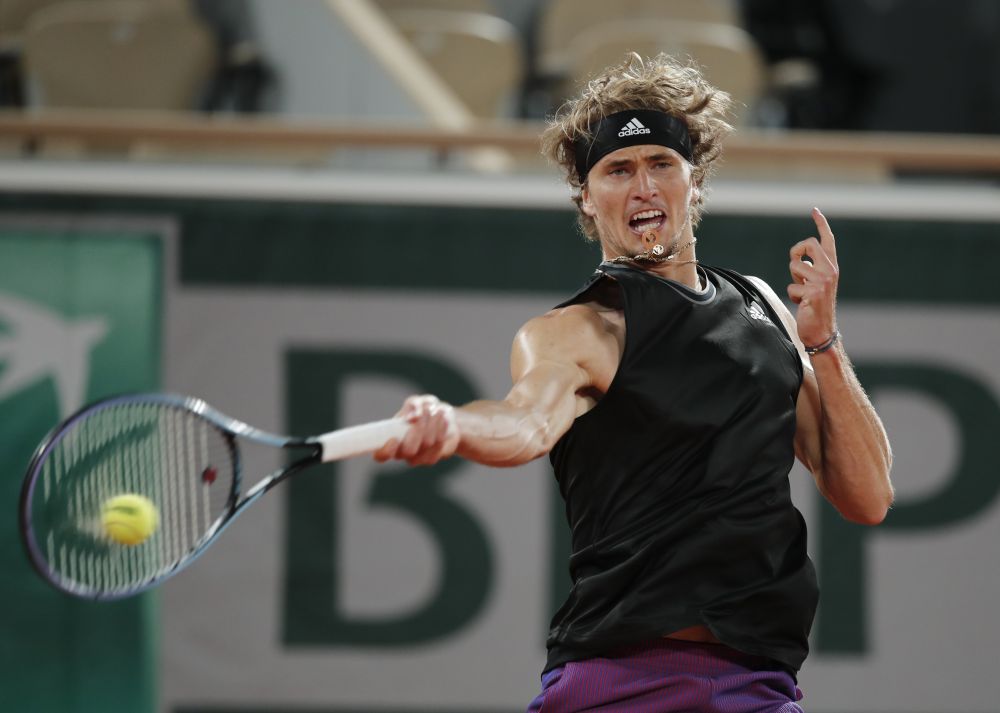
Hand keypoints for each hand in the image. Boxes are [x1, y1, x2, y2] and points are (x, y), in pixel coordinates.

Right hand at [373, 394, 459, 465]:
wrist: (444, 418)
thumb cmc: (424, 409)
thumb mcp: (417, 402)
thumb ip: (413, 406)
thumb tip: (411, 419)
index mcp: (388, 439)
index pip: (380, 455)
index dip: (385, 451)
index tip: (393, 439)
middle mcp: (401, 452)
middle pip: (408, 451)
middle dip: (418, 430)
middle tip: (424, 412)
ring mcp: (416, 458)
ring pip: (425, 445)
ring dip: (432, 425)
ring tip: (436, 410)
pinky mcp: (431, 458)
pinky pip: (437, 446)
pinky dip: (441, 429)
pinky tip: (443, 419)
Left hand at [787, 207, 838, 347]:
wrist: (822, 331)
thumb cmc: (814, 307)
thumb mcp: (815, 283)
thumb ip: (810, 269)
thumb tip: (798, 260)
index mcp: (831, 267)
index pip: (827, 240)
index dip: (821, 224)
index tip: (815, 210)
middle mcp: (830, 271)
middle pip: (808, 244)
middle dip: (796, 252)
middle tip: (797, 269)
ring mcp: (823, 281)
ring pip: (795, 267)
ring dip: (793, 281)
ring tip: (803, 293)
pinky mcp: (814, 292)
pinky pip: (792, 287)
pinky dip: (793, 296)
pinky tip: (802, 304)